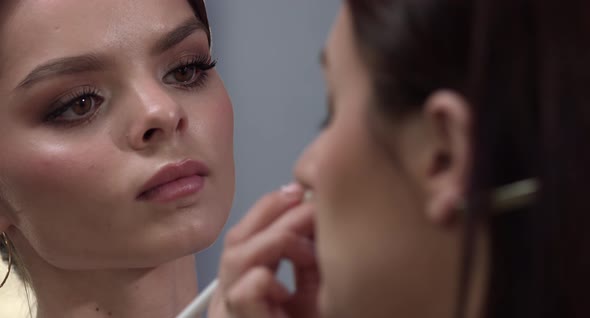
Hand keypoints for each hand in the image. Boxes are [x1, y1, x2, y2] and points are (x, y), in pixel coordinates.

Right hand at [209, 184, 318, 317]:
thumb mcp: (310, 293)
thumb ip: (305, 260)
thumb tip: (313, 217)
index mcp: (241, 286)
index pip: (244, 233)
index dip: (270, 207)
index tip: (299, 193)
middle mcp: (228, 296)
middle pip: (236, 237)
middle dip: (276, 212)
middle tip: (311, 206)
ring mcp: (228, 312)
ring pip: (237, 257)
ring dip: (280, 242)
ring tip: (311, 253)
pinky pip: (246, 290)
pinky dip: (272, 283)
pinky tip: (289, 295)